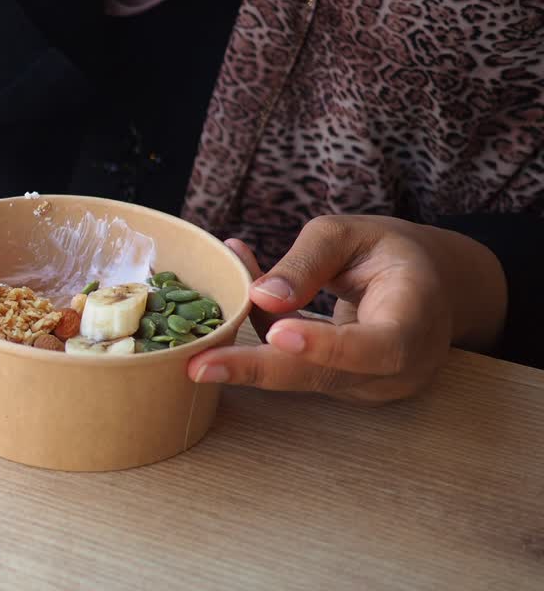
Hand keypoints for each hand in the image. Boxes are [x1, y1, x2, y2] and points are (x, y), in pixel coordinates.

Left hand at [186, 216, 507, 403]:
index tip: (280, 333)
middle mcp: (399, 366)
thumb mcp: (351, 235)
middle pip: (326, 375)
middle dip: (259, 370)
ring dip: (247, 355)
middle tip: (199, 366)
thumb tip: (261, 296)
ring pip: (302, 377)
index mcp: (415, 317)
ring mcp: (371, 386)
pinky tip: (230, 314)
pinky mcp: (342, 388)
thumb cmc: (389, 252)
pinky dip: (257, 346)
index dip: (329, 346)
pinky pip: (295, 371)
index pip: (379, 345)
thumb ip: (307, 262)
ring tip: (197, 341)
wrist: (427, 287)